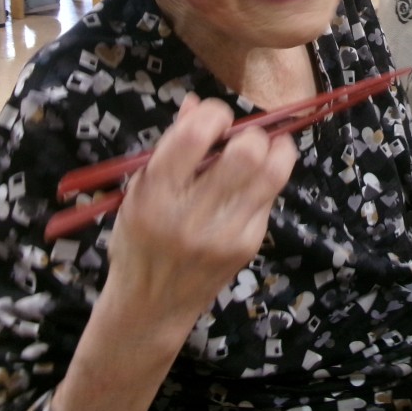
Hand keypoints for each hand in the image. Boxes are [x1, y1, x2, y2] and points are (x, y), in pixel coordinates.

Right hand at [51, 94, 297, 410]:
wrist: (151, 306)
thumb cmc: (140, 238)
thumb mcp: (138, 190)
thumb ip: (169, 147)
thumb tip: (198, 104)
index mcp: (156, 194)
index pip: (197, 134)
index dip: (215, 113)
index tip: (215, 117)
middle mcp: (192, 214)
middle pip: (247, 152)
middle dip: (250, 132)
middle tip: (240, 136)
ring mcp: (225, 232)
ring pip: (272, 172)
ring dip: (272, 149)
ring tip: (260, 148)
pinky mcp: (248, 244)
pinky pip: (270, 196)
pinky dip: (267, 178)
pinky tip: (252, 181)